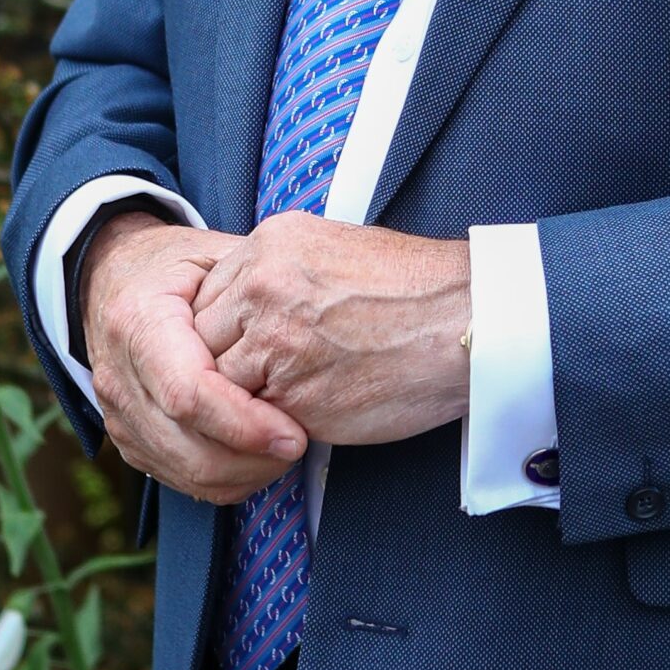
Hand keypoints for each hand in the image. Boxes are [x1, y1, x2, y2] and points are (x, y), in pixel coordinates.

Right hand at [81, 213, 307, 503]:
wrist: (114, 279)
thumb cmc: (176, 266)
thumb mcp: (212, 255)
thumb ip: (249, 287)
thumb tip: (303, 323)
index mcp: (137, 322)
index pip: (188, 393)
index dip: (244, 423)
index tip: (294, 432)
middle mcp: (118, 376)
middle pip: (187, 447)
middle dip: (251, 459)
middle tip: (300, 444)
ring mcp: (118, 414)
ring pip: (185, 473)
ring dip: (244, 474)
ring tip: (286, 451)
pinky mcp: (128, 440)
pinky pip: (180, 480)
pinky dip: (226, 480)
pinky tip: (258, 458)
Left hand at [191, 213, 470, 448]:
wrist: (468, 319)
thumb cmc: (417, 288)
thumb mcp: (337, 249)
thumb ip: (282, 272)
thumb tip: (250, 303)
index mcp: (271, 243)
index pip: (206, 295)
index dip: (221, 329)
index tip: (240, 348)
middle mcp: (262, 286)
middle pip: (200, 337)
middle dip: (220, 364)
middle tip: (249, 383)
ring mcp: (273, 341)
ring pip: (220, 383)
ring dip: (241, 400)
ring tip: (272, 406)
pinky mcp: (293, 394)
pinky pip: (252, 419)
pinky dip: (266, 426)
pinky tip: (295, 420)